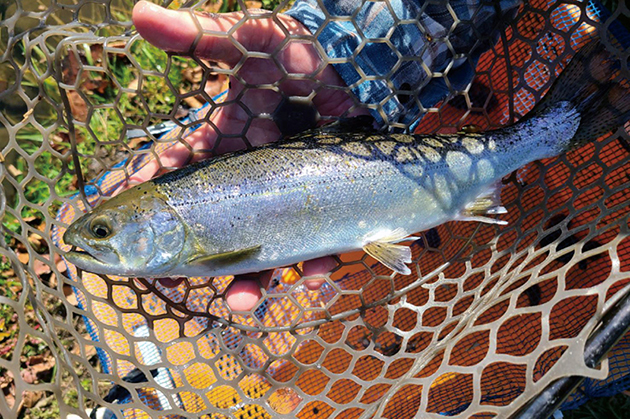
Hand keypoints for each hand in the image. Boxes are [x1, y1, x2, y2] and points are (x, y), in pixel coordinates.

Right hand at [131, 1, 361, 310]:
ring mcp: (286, 193)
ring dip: (252, 279)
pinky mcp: (324, 203)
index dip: (152, 194)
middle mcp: (249, 173)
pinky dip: (315, 262)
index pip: (179, 172)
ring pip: (262, 246)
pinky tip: (315, 274)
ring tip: (245, 300)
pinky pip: (316, 242)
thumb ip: (202, 36)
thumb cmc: (305, 53)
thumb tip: (139, 13)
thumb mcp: (253, 40)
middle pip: (215, 224)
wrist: (366, 66)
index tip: (120, 222)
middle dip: (200, 257)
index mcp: (224, 141)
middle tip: (186, 281)